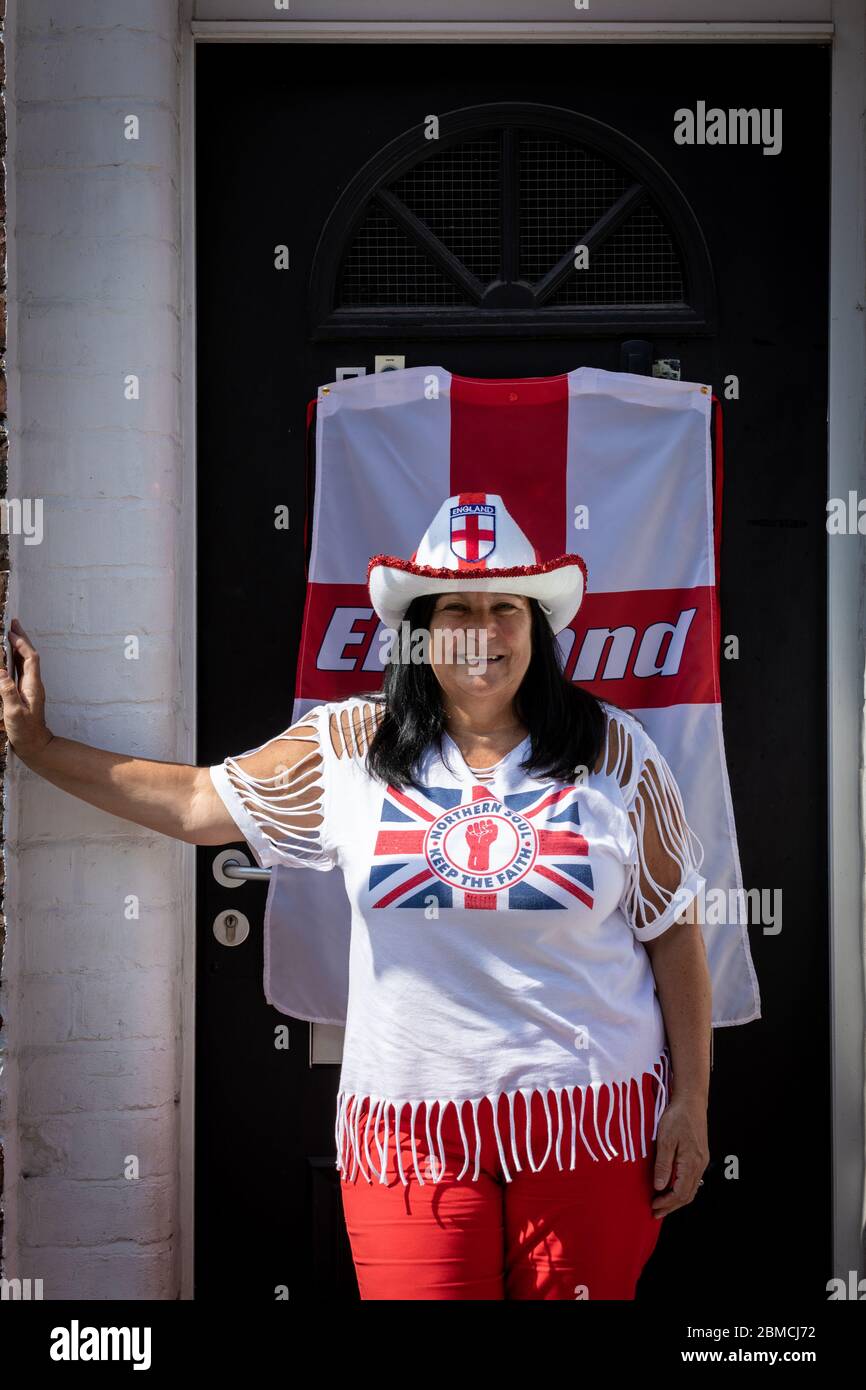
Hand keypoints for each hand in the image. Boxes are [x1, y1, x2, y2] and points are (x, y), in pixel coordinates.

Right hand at [0, 619, 54, 763]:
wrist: (36, 745)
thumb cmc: (25, 732)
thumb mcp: (15, 713)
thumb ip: (8, 692)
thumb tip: (1, 671)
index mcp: (32, 685)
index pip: (29, 658)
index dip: (21, 644)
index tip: (10, 632)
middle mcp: (33, 683)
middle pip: (29, 655)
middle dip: (21, 638)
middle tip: (13, 623)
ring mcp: (30, 687)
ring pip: (25, 661)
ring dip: (17, 646)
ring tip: (9, 633)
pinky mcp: (25, 692)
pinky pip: (20, 669)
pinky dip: (13, 658)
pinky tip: (7, 656)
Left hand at [651, 1094, 708, 1218]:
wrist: (691, 1101)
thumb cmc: (677, 1117)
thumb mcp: (665, 1140)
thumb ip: (663, 1164)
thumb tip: (659, 1186)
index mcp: (691, 1163)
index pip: (680, 1193)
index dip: (666, 1203)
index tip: (653, 1206)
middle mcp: (699, 1165)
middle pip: (688, 1195)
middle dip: (671, 1206)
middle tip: (656, 1213)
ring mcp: (701, 1161)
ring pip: (691, 1188)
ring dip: (677, 1199)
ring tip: (663, 1205)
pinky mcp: (700, 1156)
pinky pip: (692, 1179)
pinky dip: (682, 1188)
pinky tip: (672, 1188)